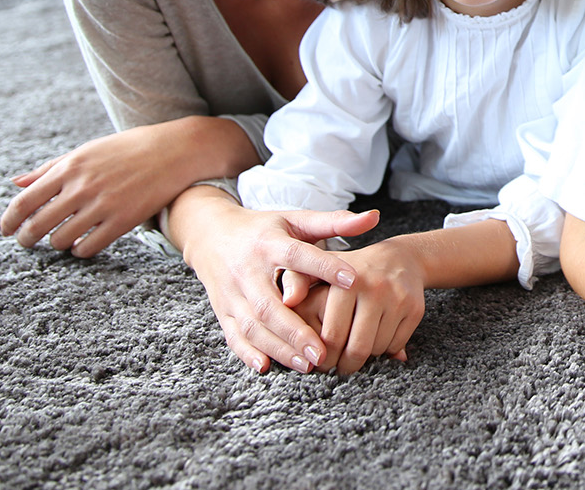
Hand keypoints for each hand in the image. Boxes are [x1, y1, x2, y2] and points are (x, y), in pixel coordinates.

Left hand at [1, 117, 248, 256]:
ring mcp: (102, 205)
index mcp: (69, 167)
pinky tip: (81, 244)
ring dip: (56, 244)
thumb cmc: (127, 149)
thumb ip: (49, 169)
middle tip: (26, 242)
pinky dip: (79, 250)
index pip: (24, 202)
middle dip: (26, 239)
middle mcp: (82, 187)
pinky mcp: (123, 221)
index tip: (6, 230)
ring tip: (59, 240)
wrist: (175, 151)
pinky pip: (88, 248)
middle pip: (37, 226)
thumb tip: (15, 183)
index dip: (9, 221)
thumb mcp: (86, 151)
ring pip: (60, 240)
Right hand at [171, 189, 377, 374]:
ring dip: (279, 347)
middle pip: (269, 304)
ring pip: (252, 325)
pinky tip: (266, 367)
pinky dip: (246, 353)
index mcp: (269, 243)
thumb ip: (334, 222)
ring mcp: (231, 293)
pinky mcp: (222, 310)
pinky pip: (232, 335)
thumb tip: (374, 217)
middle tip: (323, 352)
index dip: (324, 266)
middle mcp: (246, 270)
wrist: (210, 234)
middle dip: (295, 331)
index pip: (297, 256)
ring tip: (308, 364)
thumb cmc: (264, 229)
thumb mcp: (296, 220)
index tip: (354, 281)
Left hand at [285, 240, 426, 373]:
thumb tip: (287, 302)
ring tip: (355, 350)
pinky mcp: (415, 308)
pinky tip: (376, 339)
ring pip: (378, 349)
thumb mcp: (319, 268)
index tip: (319, 365)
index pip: (331, 337)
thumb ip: (295, 282)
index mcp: (344, 283)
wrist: (400, 259)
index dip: (324, 359)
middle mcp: (374, 289)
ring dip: (366, 357)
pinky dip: (386, 350)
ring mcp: (397, 299)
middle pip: (357, 348)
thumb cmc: (349, 271)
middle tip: (339, 369)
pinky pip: (396, 344)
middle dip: (346, 366)